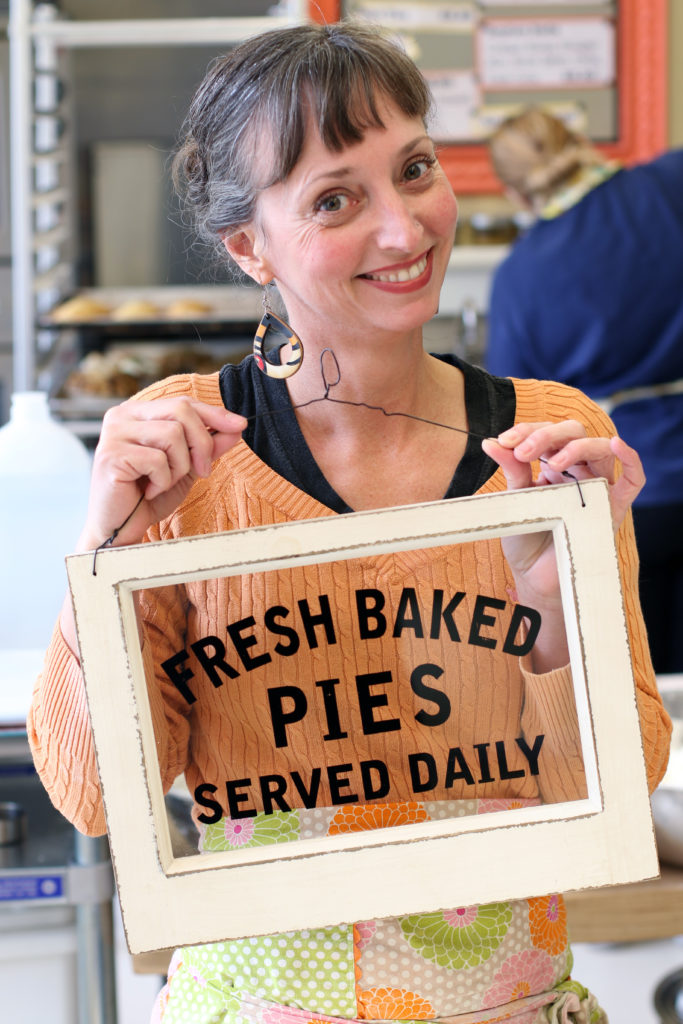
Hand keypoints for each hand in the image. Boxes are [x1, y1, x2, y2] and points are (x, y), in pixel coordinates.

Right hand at [78, 397, 246, 550]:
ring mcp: (114, 434)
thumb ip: (207, 446)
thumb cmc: (149, 497)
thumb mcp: (186, 468)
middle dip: (202, 443)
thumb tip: (236, 426)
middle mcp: (122, 416)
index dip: (214, 413)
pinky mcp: (111, 455)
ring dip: (179, 466)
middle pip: (181, 411)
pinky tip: (148, 491)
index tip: (240, 425)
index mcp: (137, 413)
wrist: (121, 529)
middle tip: (203, 471)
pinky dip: (162, 480)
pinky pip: (157, 460)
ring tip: (164, 483)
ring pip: (172, 435)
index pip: (182, 402)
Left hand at [481, 421, 644, 670]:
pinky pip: (633, 480)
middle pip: (575, 433)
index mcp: (552, 465)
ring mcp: (596, 488)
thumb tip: (490, 442)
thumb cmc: (525, 537)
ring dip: (576, 446)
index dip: (527, 431)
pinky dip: (630, 459)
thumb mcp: (513, 499)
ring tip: (550, 461)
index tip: (503, 441)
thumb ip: (511, 470)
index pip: (548, 432)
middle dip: (546, 435)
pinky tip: (617, 444)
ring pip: (600, 450)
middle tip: (522, 451)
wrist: (534, 577)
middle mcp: (577, 472)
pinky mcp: (611, 509)